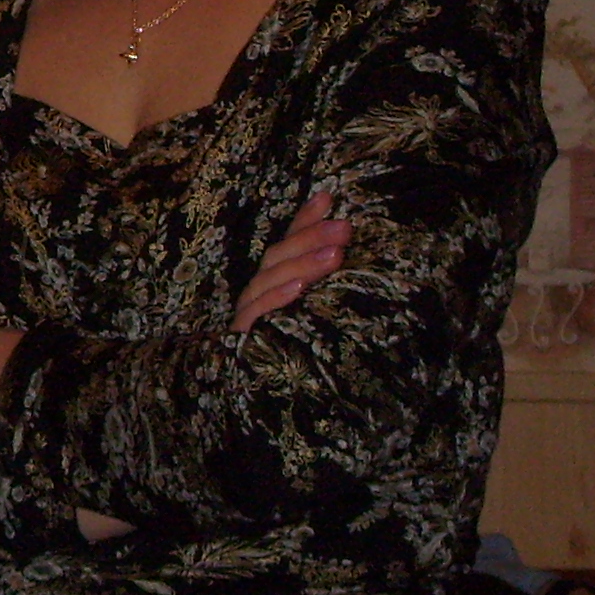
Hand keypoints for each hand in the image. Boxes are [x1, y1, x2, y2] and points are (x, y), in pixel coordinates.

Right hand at [234, 189, 351, 333]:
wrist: (275, 398)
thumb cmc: (303, 346)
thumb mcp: (319, 306)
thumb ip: (325, 275)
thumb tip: (351, 244)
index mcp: (276, 279)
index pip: (289, 241)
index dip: (305, 219)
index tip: (328, 196)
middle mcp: (259, 290)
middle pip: (278, 255)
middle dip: (311, 238)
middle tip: (345, 228)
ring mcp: (249, 312)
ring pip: (270, 278)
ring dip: (303, 264)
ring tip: (336, 255)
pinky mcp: (244, 336)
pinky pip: (258, 313)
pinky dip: (278, 298)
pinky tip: (299, 288)